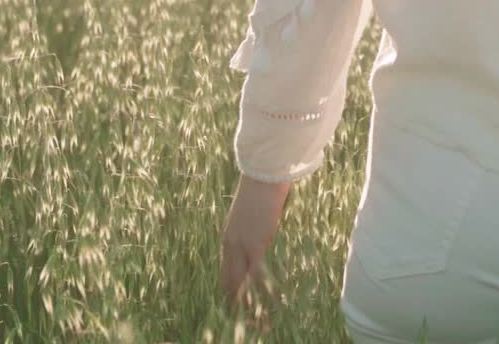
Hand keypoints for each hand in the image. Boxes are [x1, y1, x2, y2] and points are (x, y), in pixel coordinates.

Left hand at [220, 174, 291, 312]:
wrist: (262, 177)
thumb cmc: (259, 188)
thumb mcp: (249, 213)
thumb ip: (250, 228)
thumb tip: (259, 234)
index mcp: (228, 235)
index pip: (226, 269)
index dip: (231, 287)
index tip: (235, 301)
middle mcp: (231, 244)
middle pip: (230, 279)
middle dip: (236, 299)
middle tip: (244, 315)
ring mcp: (242, 246)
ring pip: (242, 281)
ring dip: (250, 300)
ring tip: (259, 320)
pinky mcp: (256, 246)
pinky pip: (257, 275)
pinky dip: (263, 291)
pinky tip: (271, 303)